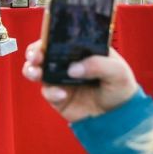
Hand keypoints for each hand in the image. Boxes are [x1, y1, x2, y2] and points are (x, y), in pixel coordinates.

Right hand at [21, 40, 137, 122]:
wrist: (119, 117)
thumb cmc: (121, 89)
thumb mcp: (118, 72)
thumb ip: (99, 65)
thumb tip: (73, 68)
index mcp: (82, 50)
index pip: (63, 38)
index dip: (50, 36)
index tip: (45, 39)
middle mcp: (69, 62)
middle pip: (44, 51)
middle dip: (34, 51)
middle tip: (35, 56)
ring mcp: (61, 79)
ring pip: (38, 69)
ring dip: (31, 69)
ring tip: (35, 73)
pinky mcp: (57, 96)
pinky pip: (47, 91)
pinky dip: (51, 92)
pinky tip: (62, 95)